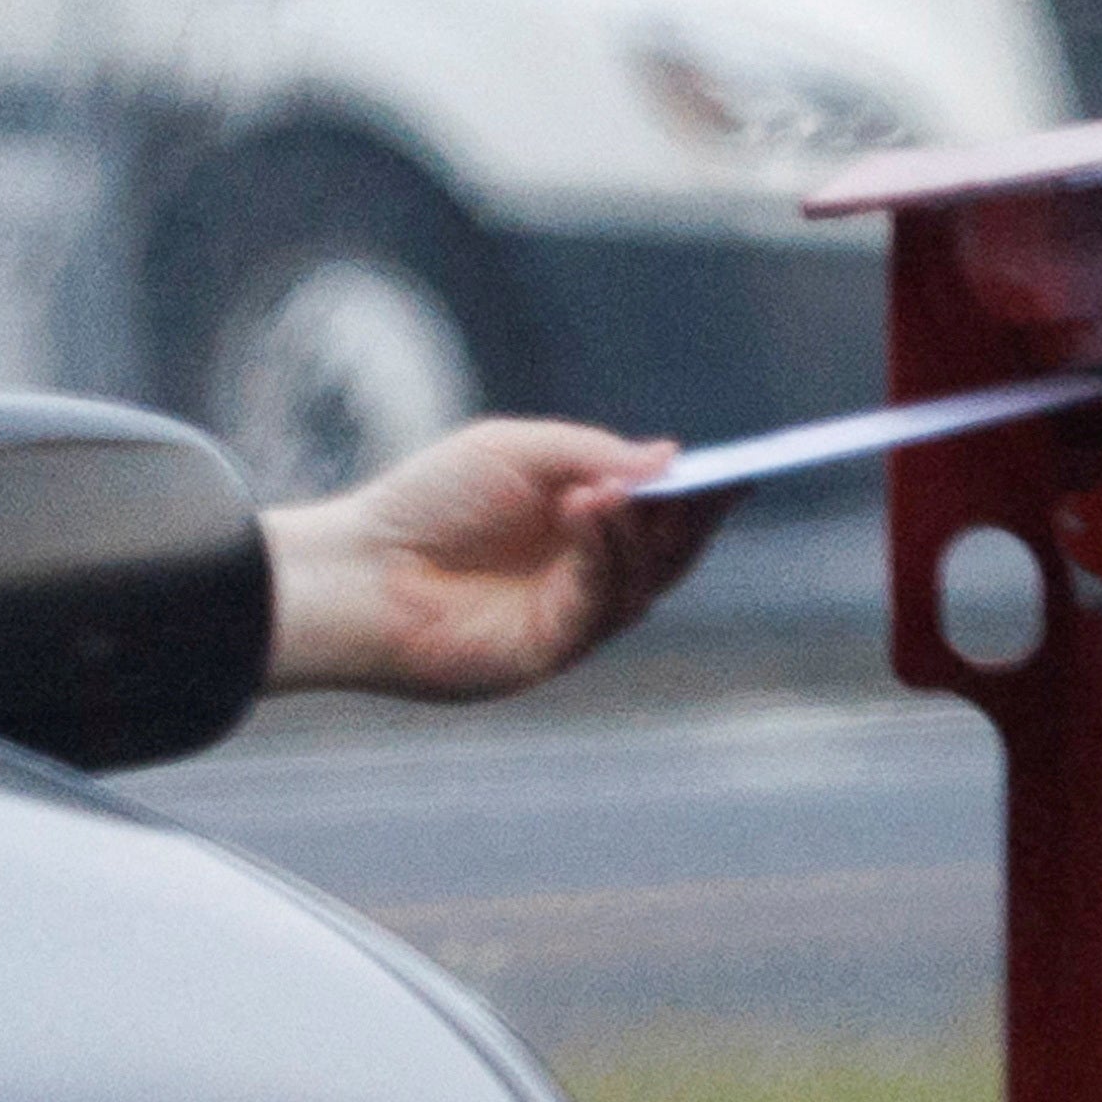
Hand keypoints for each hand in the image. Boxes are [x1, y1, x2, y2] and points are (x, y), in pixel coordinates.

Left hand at [260, 418, 726, 702]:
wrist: (358, 573)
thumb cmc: (425, 505)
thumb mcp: (513, 451)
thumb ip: (590, 452)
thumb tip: (669, 458)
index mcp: (582, 523)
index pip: (661, 512)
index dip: (703, 494)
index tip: (743, 468)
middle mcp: (586, 572)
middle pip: (667, 552)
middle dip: (695, 517)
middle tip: (717, 481)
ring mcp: (572, 615)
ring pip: (643, 580)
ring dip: (643, 529)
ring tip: (620, 488)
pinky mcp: (552, 650)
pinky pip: (599, 601)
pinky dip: (603, 552)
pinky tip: (590, 510)